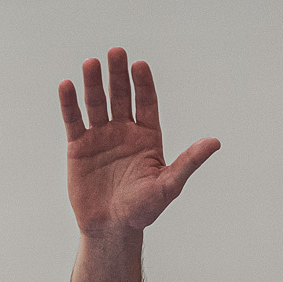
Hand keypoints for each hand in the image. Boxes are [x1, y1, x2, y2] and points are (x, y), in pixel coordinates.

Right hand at [59, 48, 219, 236]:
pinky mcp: (79, 147)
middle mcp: (124, 131)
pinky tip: (67, 86)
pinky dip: (70, 104)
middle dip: (118, 75)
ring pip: (96, 103)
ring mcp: (100, 137)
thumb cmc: (143, 210)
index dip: (143, 84)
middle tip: (116, 52)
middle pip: (120, 96)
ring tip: (91, 63)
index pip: (146, 102)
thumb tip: (215, 142)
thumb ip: (189, 161)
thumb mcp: (169, 185)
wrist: (111, 229)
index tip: (140, 66)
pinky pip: (74, 121)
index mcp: (148, 136)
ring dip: (93, 83)